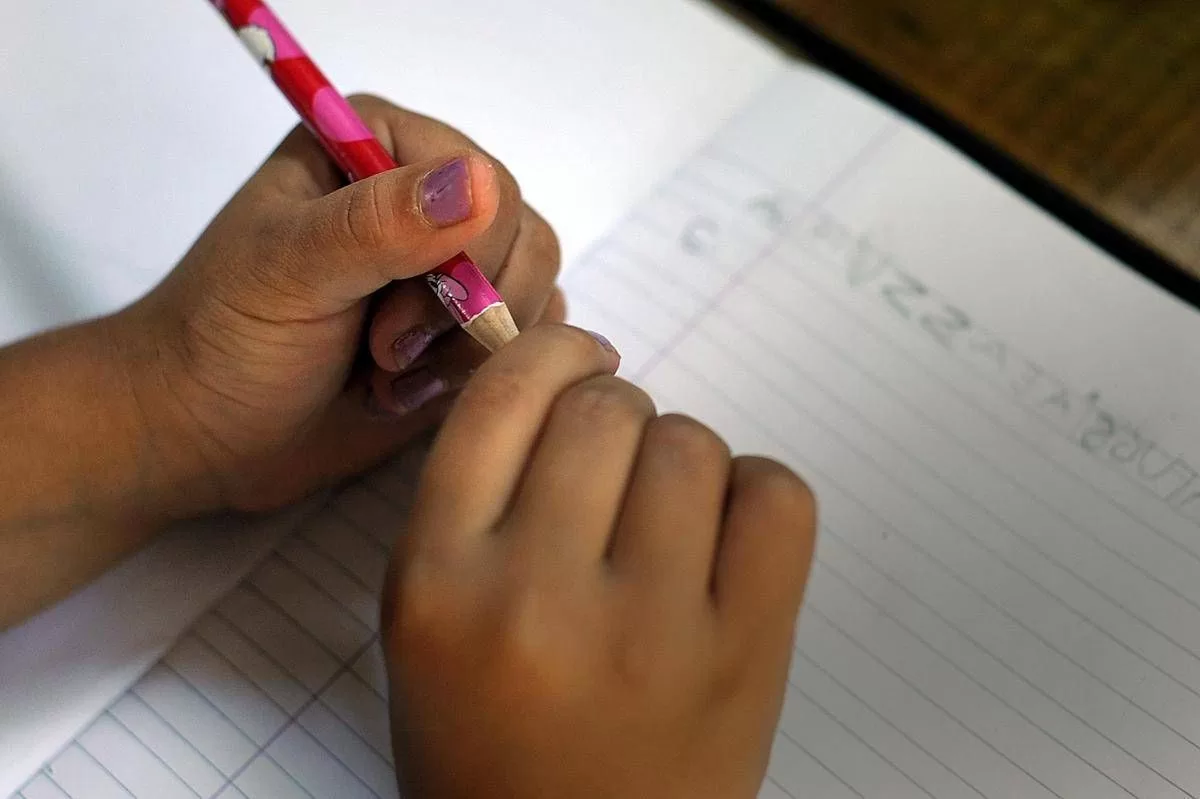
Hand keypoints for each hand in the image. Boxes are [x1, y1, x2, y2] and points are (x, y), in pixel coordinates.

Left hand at [118, 95, 561, 512]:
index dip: (463, 260)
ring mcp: (452, 264)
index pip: (488, 184)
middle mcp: (427, 197)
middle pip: (526, 241)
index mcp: (381, 146)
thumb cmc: (225, 339)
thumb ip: (376, 225)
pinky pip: (527, 339)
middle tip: (382, 355)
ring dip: (465, 354)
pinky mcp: (464, 327)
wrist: (206, 431)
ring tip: (387, 377)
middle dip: (462, 316)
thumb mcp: (287, 272)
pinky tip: (404, 394)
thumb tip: (481, 184)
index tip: (388, 327)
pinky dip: (475, 378)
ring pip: (537, 293)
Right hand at [381, 325, 817, 798]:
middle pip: (606, 409)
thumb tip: (570, 376)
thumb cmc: (488, 746)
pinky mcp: (742, 659)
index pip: (501, 399)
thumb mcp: (429, 622)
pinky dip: (756, 496)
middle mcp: (536, 598)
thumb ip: (475, 501)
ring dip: (683, 460)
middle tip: (617, 468)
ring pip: (691, 443)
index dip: (552, 353)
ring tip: (667, 523)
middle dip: (616, 415)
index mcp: (438, 583)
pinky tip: (725, 541)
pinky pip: (776, 498)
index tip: (579, 361)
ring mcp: (650, 631)